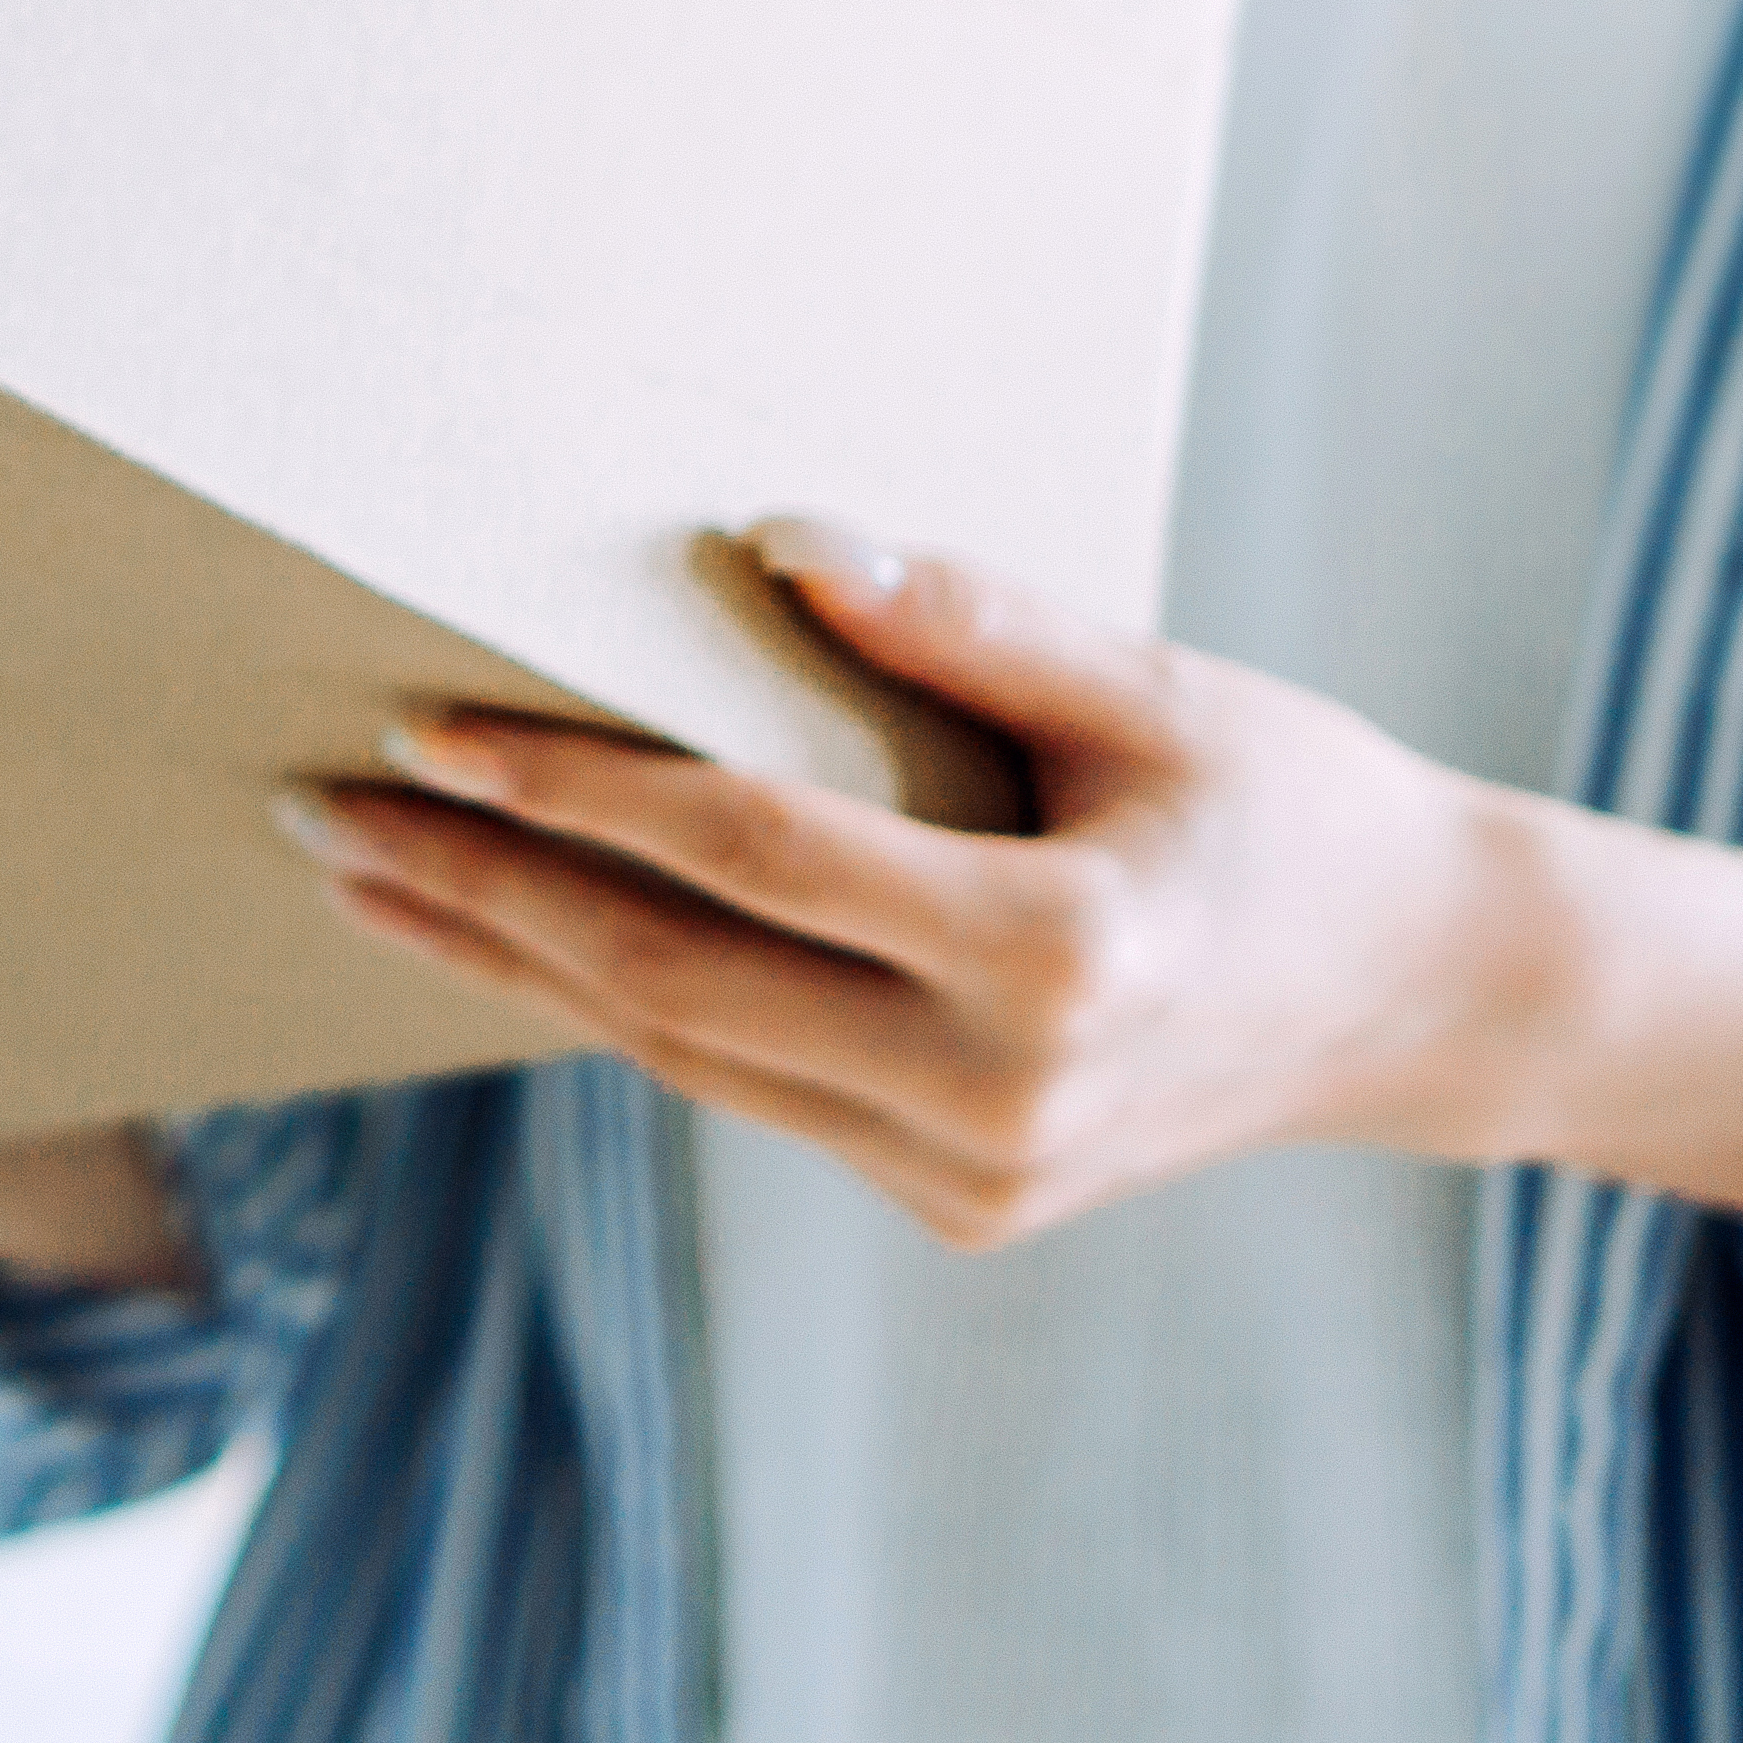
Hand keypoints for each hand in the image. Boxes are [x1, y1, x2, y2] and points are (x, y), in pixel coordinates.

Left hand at [286, 525, 1742, 1247]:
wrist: (1422, 1004)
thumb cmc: (1297, 808)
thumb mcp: (1160, 693)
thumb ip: (971, 623)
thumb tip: (776, 539)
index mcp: (1059, 955)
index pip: (755, 860)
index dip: (579, 794)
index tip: (428, 735)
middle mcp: (1000, 1094)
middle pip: (673, 983)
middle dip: (479, 899)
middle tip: (320, 816)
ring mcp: (972, 1174)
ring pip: (686, 1057)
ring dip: (514, 965)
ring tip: (370, 877)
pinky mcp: (957, 1204)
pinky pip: (751, 1088)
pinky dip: (628, 1009)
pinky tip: (516, 940)